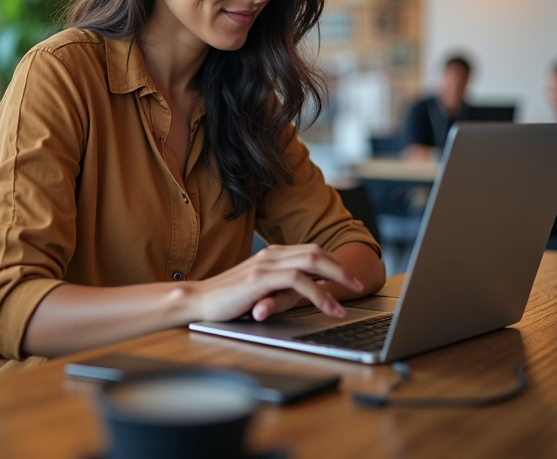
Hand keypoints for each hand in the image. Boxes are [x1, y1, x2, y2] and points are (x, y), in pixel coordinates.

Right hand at [192, 244, 362, 322]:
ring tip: (351, 294)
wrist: (198, 301)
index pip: (310, 250)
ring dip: (336, 278)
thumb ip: (279, 286)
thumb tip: (303, 293)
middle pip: (317, 251)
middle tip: (358, 284)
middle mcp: (272, 254)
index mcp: (272, 254)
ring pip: (313, 262)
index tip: (347, 277)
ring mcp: (267, 264)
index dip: (333, 262)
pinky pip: (299, 281)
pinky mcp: (261, 279)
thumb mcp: (259, 289)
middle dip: (341, 267)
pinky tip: (330, 306)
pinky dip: (319, 293)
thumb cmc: (226, 299)